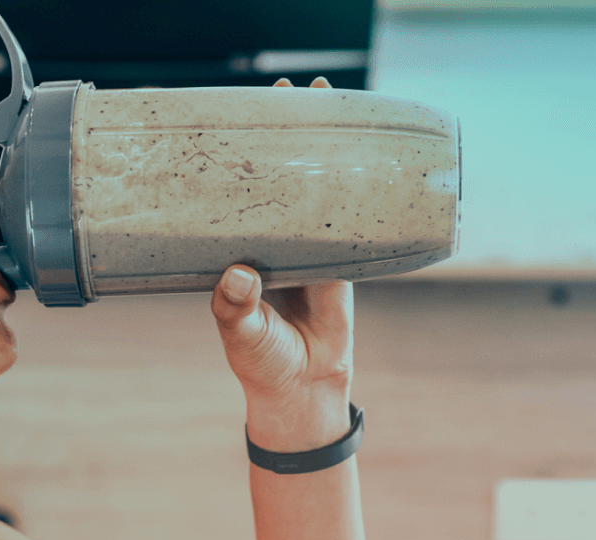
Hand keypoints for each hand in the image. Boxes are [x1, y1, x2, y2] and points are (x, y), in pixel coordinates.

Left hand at [210, 75, 354, 450]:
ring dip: (321, 152)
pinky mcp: (341, 262)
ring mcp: (306, 249)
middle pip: (275, 180)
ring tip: (327, 104)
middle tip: (288, 92)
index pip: (232, 196)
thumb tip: (238, 274)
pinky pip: (349, 217)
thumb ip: (235, 308)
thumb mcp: (240, 335)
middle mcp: (268, 245)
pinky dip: (355, 188)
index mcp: (236, 254)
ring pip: (313, 192)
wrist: (304, 390)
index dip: (236, 157)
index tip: (235, 116)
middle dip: (282, 137)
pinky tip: (363, 155)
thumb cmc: (260, 364)